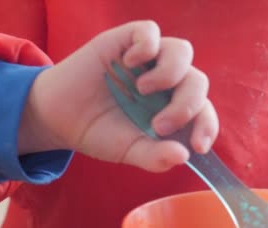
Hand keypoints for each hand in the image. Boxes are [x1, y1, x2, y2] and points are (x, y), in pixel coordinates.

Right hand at [18, 20, 218, 171]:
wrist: (60, 117)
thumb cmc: (99, 132)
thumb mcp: (128, 151)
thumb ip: (155, 156)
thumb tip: (183, 157)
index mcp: (173, 108)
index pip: (204, 111)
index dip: (207, 126)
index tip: (197, 146)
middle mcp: (167, 81)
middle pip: (198, 82)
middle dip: (186, 106)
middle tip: (160, 125)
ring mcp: (149, 59)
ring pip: (182, 50)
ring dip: (170, 73)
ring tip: (142, 90)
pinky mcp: (126, 41)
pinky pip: (150, 31)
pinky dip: (146, 47)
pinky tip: (127, 65)